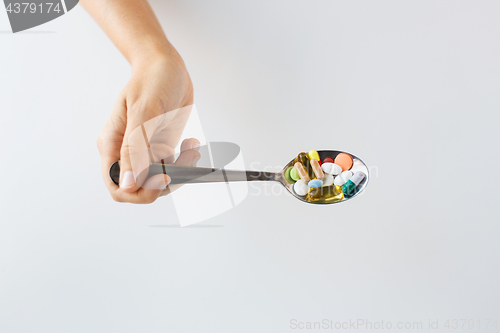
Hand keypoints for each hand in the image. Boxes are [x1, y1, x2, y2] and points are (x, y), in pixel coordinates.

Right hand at [97, 49, 199, 202]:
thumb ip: (134, 149)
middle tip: (184, 163)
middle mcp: (127, 153)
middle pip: (141, 188)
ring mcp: (145, 152)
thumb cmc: (151, 80)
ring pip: (160, 181)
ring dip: (180, 171)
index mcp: (112, 145)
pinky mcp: (161, 148)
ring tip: (191, 149)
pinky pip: (173, 168)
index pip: (117, 186)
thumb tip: (129, 183)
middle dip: (165, 182)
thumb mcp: (143, 111)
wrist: (167, 66)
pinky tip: (191, 144)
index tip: (162, 180)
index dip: (138, 192)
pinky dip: (186, 162)